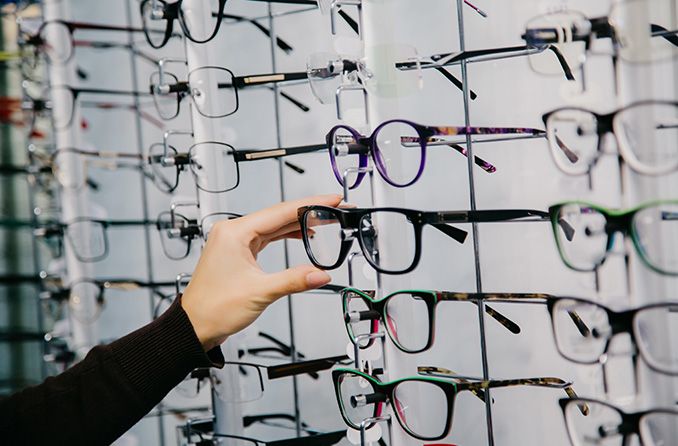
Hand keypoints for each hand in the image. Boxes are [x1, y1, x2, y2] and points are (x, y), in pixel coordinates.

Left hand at [181, 194, 341, 350]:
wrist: (194, 326)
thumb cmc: (213, 308)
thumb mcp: (260, 292)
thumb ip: (294, 280)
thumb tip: (321, 274)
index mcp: (234, 232)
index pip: (280, 211)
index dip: (310, 205)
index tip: (331, 200)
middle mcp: (233, 232)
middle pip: (278, 214)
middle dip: (308, 212)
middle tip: (335, 208)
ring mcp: (234, 241)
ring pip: (274, 225)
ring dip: (299, 223)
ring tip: (325, 221)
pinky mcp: (238, 251)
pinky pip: (267, 236)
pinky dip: (286, 234)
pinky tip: (302, 235)